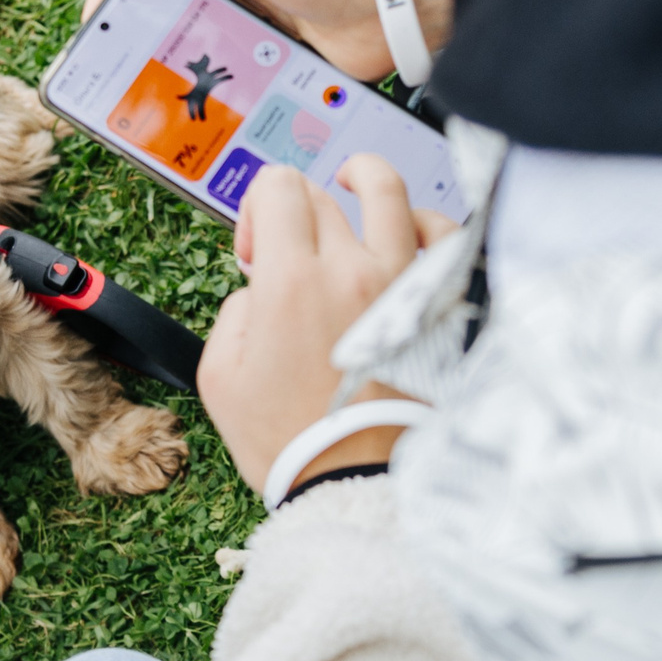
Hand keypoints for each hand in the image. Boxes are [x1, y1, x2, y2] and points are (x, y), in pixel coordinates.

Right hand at [87, 0, 422, 82]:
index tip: (95, 34)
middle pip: (166, 14)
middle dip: (140, 47)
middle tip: (118, 82)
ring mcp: (255, 21)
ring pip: (199, 54)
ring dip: (177, 79)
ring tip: (154, 110)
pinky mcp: (280, 57)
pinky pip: (238, 81)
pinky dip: (219, 98)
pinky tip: (202, 121)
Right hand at [198, 155, 457, 493]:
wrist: (349, 482)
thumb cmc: (287, 440)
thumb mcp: (219, 375)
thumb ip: (234, 310)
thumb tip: (262, 285)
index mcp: (290, 283)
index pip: (277, 187)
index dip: (257, 208)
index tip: (256, 249)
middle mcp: (349, 271)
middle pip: (320, 194)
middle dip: (295, 210)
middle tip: (290, 252)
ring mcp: (399, 286)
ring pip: (388, 192)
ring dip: (362, 179)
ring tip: (353, 182)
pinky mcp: (432, 307)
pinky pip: (442, 237)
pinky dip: (423, 221)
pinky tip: (408, 228)